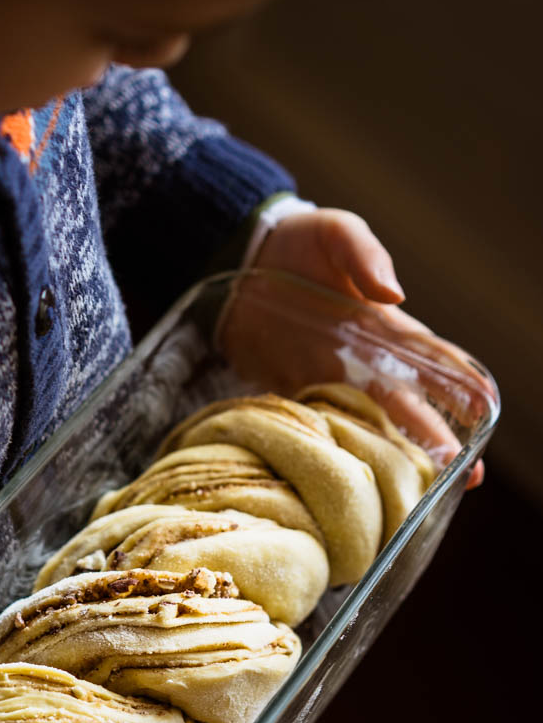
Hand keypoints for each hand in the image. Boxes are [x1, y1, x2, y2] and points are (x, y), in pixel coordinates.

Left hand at [219, 209, 493, 486]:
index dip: (460, 383)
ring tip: (419, 489)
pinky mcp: (290, 391)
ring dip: (392, 456)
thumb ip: (365, 256)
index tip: (484, 410)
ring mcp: (326, 378)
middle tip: (468, 475)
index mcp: (383, 325)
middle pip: (407, 406)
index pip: (430, 358)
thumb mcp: (336, 233)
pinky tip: (350, 477)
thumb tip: (394, 294)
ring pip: (367, 425)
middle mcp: (361, 360)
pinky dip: (333, 450)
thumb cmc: (298, 242)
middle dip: (437, 439)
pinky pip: (317, 426)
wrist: (239, 261)